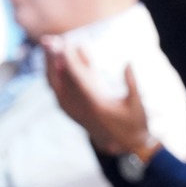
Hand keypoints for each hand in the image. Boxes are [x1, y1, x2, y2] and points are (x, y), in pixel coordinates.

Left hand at [44, 41, 150, 155]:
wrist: (127, 146)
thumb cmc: (135, 123)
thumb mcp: (137, 103)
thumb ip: (132, 83)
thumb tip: (128, 62)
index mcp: (96, 105)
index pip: (77, 79)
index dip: (69, 60)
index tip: (64, 43)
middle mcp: (81, 108)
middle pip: (59, 80)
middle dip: (52, 59)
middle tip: (48, 40)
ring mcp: (74, 112)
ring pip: (55, 86)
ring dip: (50, 66)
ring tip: (48, 46)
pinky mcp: (73, 113)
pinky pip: (58, 92)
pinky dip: (54, 77)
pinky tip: (54, 64)